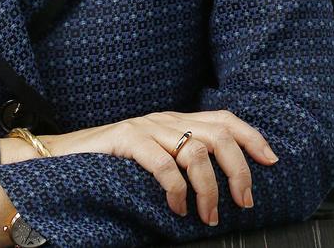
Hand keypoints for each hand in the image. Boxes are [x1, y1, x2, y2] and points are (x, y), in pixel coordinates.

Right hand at [39, 109, 278, 226]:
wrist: (61, 158)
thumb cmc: (110, 166)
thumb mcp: (153, 160)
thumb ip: (179, 162)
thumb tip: (219, 189)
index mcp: (174, 122)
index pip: (223, 118)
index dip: (251, 136)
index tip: (272, 161)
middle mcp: (164, 119)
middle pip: (218, 133)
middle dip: (239, 169)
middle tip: (242, 202)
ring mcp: (145, 127)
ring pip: (196, 149)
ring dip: (209, 188)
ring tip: (207, 215)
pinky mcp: (126, 139)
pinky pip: (164, 162)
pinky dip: (177, 189)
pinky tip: (177, 208)